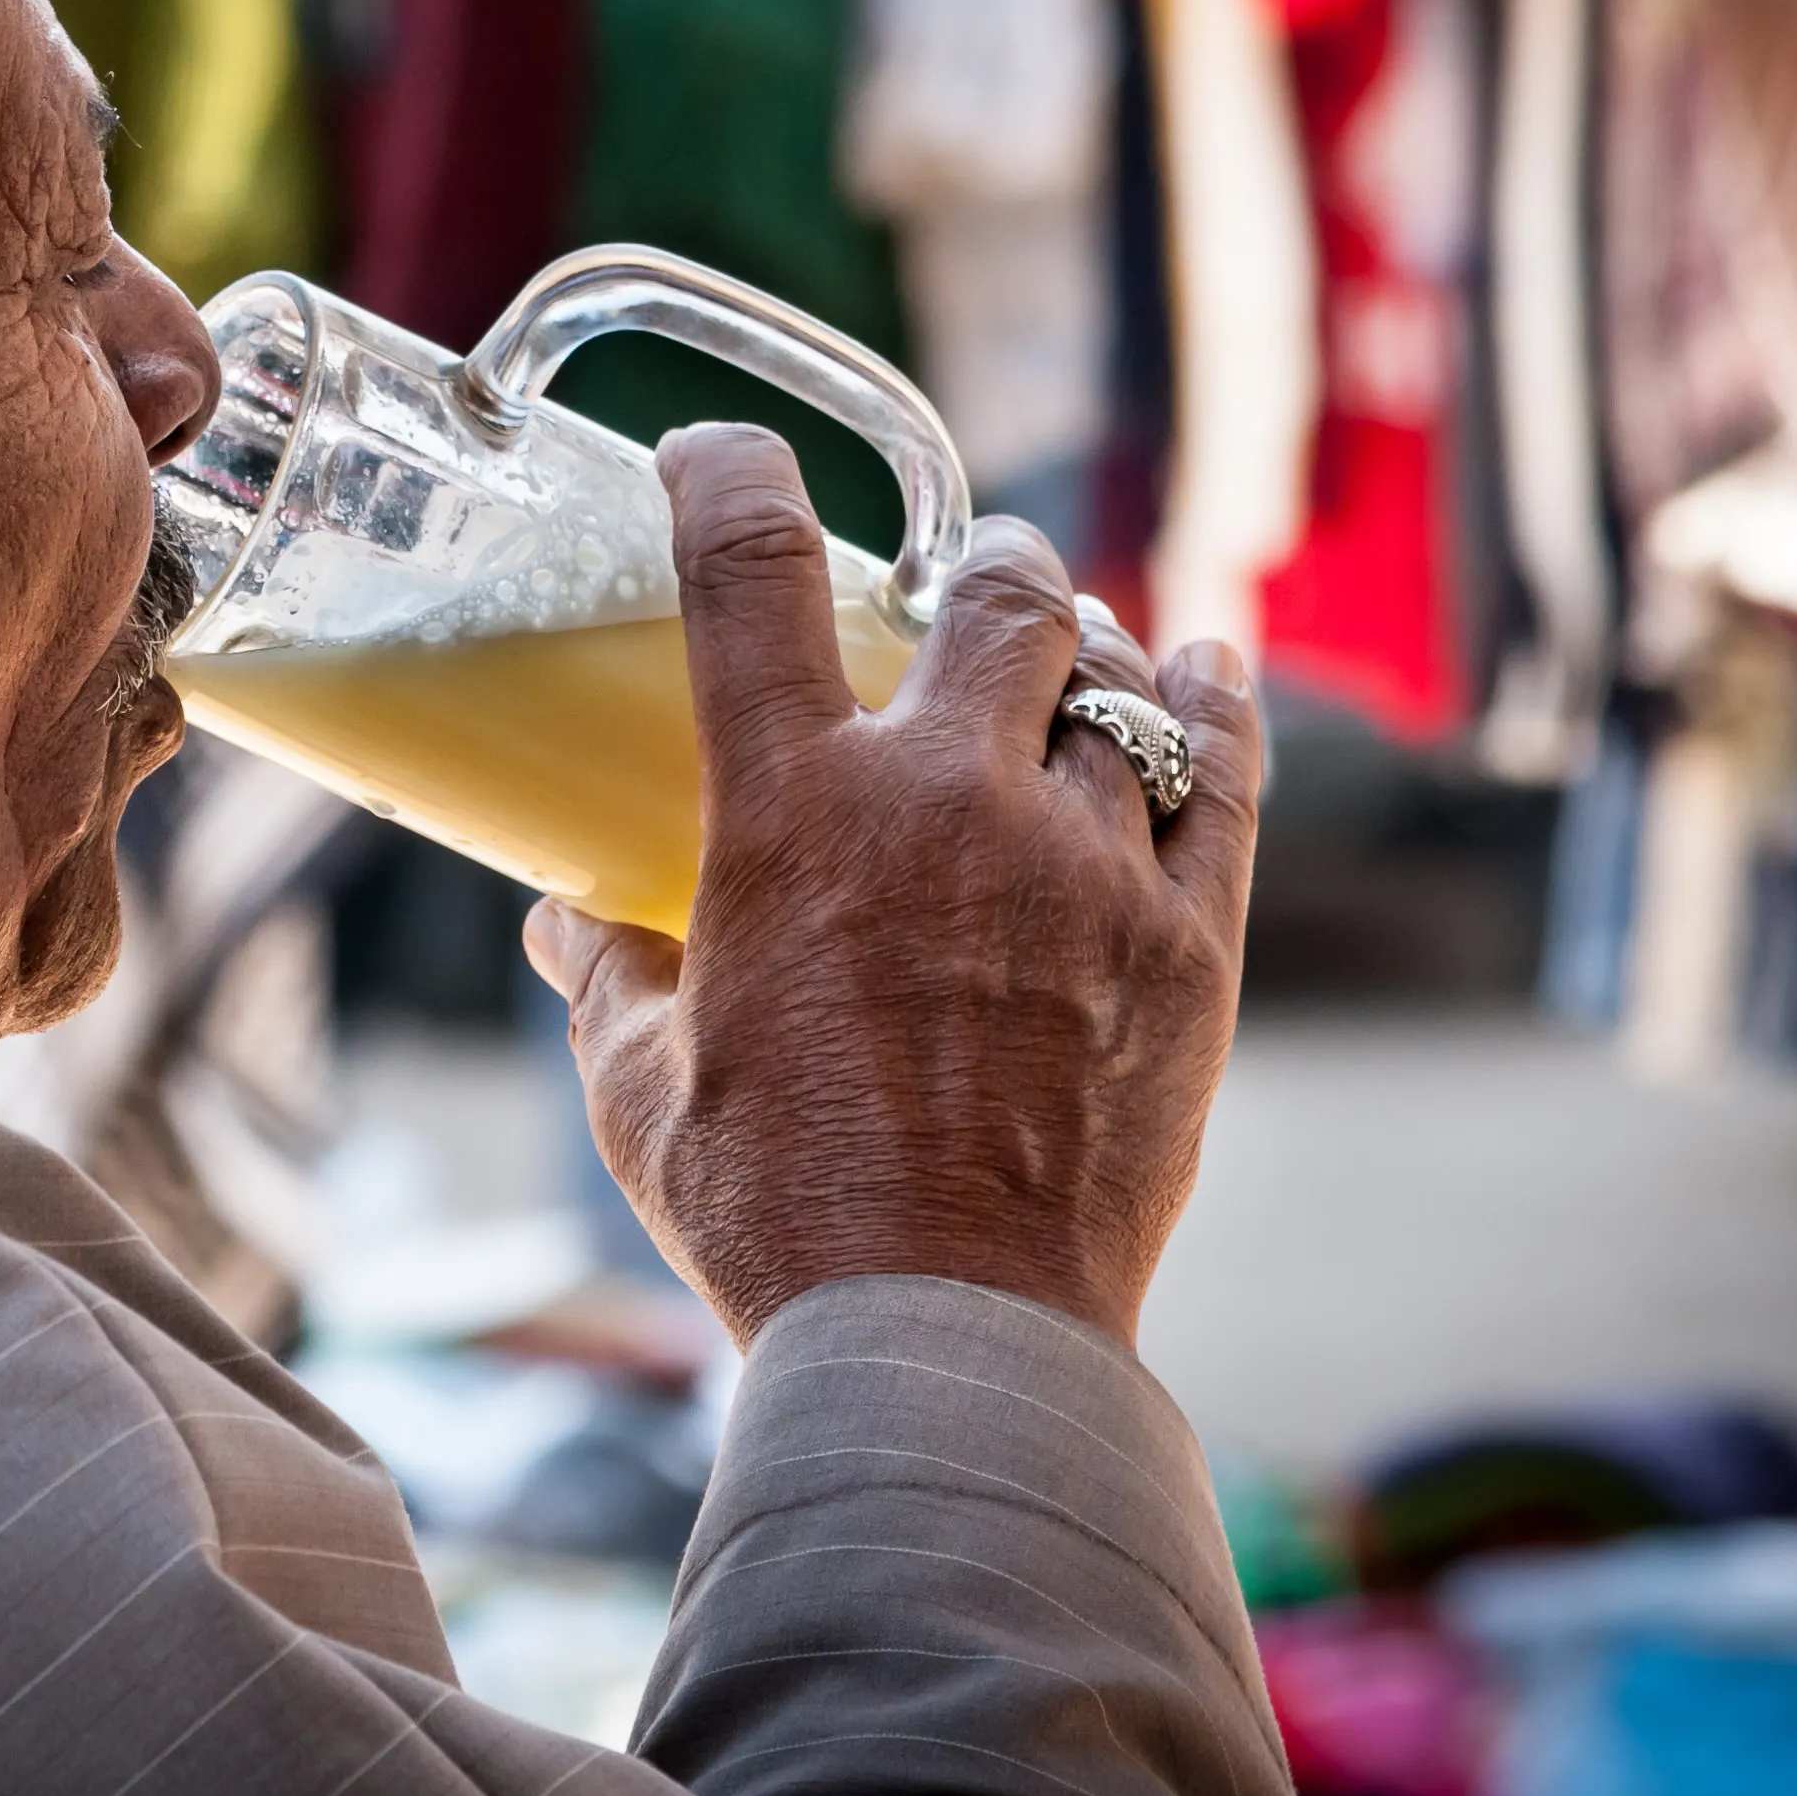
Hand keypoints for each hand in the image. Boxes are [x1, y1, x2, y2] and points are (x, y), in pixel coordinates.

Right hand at [524, 425, 1263, 1350]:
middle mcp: (949, 801)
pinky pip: (1226, 778)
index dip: (728, 478)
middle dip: (985, 562)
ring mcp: (1086, 865)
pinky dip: (1216, 709)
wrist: (947, 1336)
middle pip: (997, 592)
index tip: (716, 459)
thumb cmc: (772, 1213)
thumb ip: (608, 976)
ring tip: (1074, 656)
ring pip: (1116, 680)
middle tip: (970, 582)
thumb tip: (569, 923)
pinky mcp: (1189, 943)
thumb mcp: (641, 1088)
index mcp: (793, 814)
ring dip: (1087, 651)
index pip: (751, 568)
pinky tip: (1209, 673)